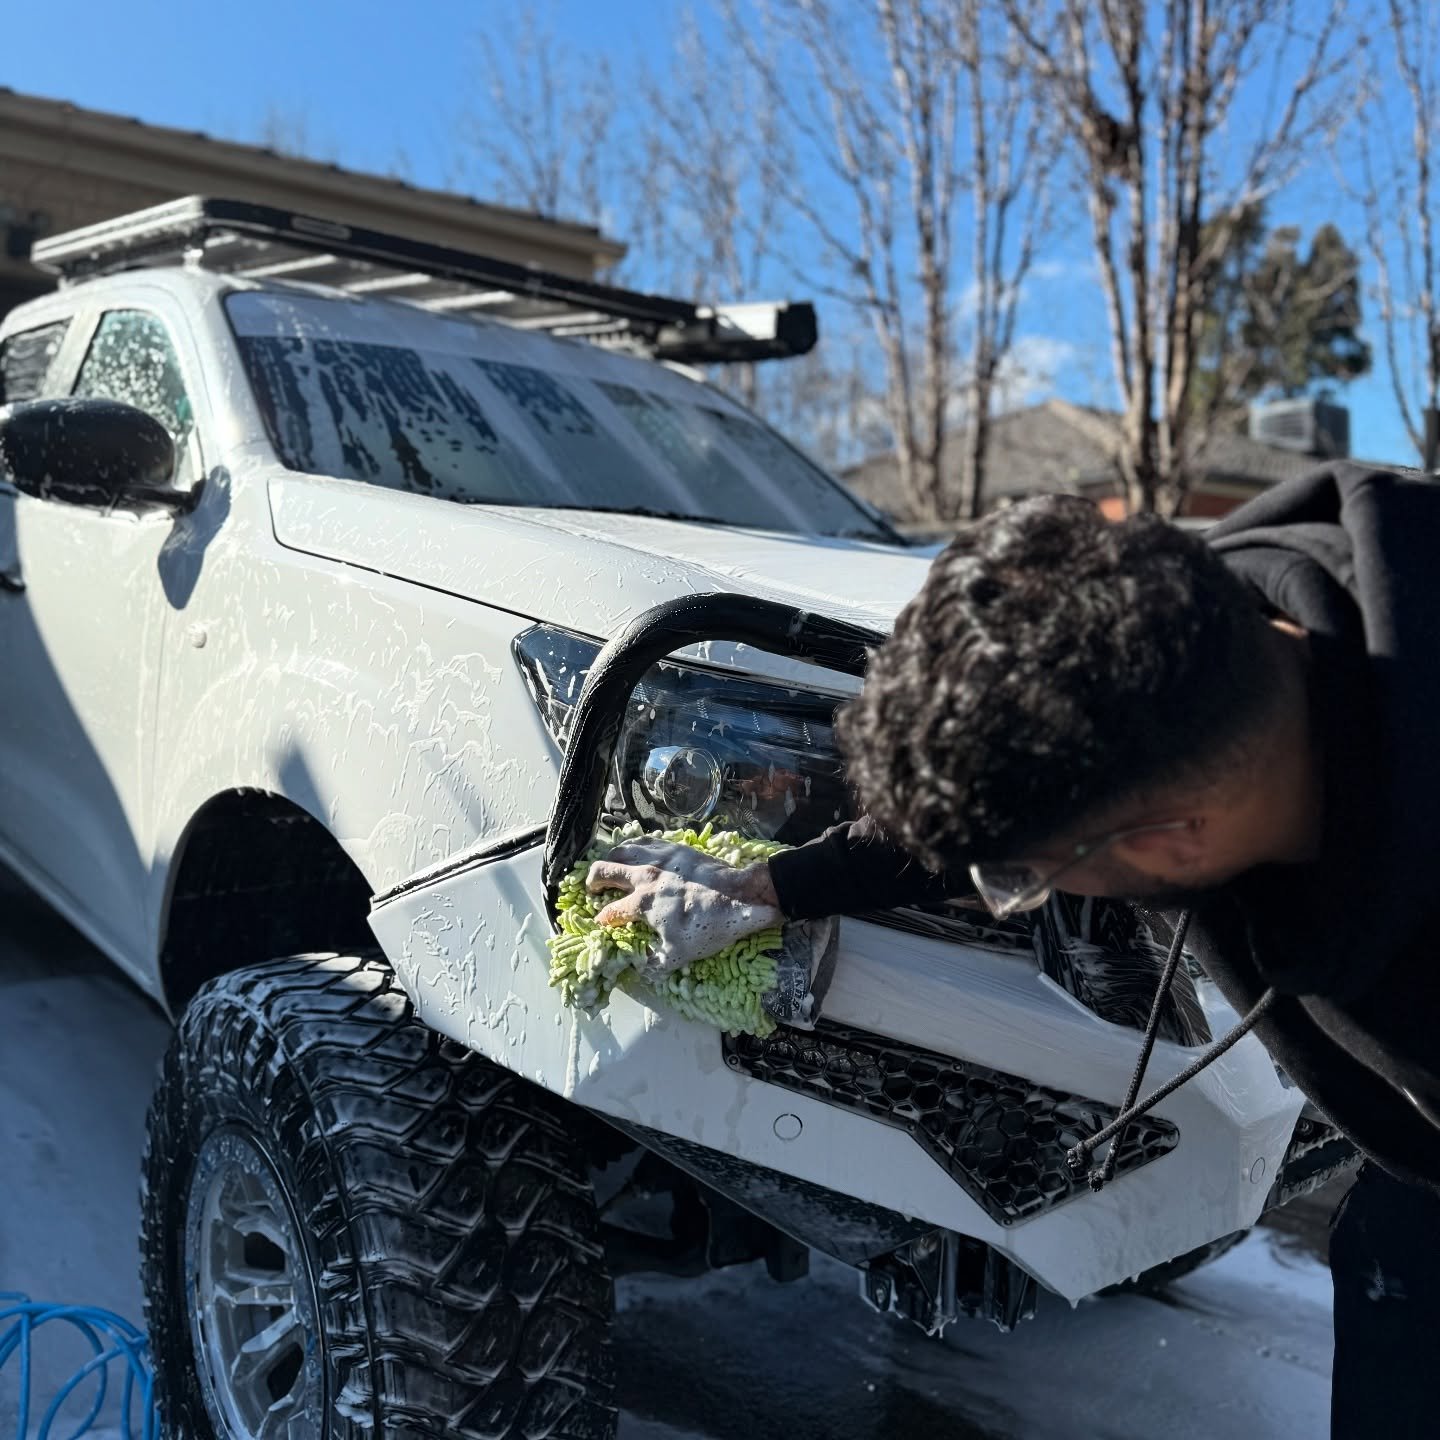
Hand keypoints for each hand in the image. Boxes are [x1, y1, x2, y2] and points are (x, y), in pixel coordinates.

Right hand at [586, 838, 783, 973]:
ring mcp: (658, 857)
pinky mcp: (673, 846)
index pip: (611, 912)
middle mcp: (644, 876)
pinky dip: (631, 846)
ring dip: (609, 860)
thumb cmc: (711, 925)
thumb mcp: (681, 954)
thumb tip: (640, 965)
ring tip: (608, 868)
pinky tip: (633, 851)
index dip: (603, 920)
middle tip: (593, 890)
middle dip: (592, 882)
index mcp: (643, 904)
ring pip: (620, 850)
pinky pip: (643, 841)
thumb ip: (656, 962)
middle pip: (603, 871)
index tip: (601, 924)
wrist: (740, 895)